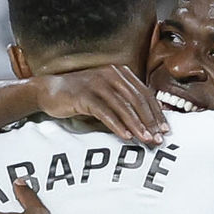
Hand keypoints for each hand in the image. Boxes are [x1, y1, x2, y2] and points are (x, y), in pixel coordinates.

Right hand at [33, 64, 167, 143]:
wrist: (49, 91)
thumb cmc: (80, 95)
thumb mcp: (106, 93)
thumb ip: (124, 100)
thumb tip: (147, 122)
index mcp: (120, 72)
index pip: (144, 93)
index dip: (156, 112)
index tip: (164, 130)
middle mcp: (110, 74)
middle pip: (137, 100)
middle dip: (150, 121)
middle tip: (158, 139)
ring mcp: (97, 83)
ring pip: (123, 106)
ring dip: (136, 126)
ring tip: (145, 140)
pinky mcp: (84, 95)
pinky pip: (105, 112)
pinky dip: (117, 125)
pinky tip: (125, 137)